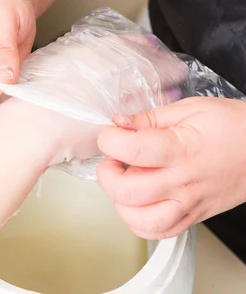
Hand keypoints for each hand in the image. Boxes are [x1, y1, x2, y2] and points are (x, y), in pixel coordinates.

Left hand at [97, 97, 245, 239]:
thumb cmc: (235, 127)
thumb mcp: (192, 108)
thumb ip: (150, 118)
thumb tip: (119, 122)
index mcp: (181, 149)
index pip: (131, 150)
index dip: (109, 140)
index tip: (109, 133)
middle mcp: (183, 181)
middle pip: (127, 191)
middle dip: (107, 174)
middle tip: (113, 160)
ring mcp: (189, 203)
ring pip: (140, 219)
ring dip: (121, 202)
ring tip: (124, 183)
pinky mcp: (194, 215)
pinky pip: (160, 232)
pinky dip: (139, 222)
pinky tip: (137, 203)